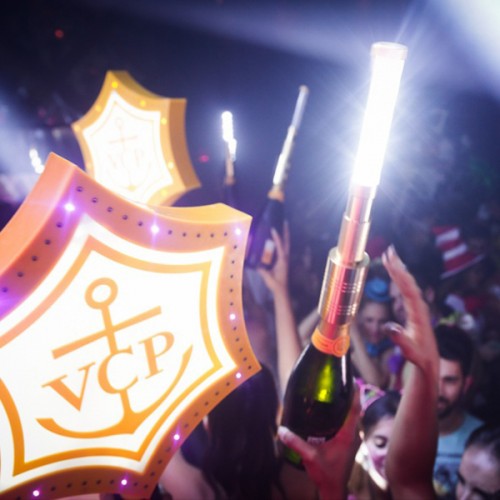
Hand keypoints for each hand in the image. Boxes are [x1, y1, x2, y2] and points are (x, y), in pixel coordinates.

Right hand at [258, 223, 289, 293]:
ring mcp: (285, 259)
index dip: (277, 238)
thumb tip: (255, 264)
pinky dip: (282, 243)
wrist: (281, 291)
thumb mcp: (267, 277)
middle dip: (286, 233)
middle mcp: (285, 258)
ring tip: (283, 227)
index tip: (273, 229)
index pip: (280, 247)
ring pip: (286, 245)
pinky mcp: (283, 262)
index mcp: (282, 261)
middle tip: (285, 222)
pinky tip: (278, 240)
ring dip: (285, 237)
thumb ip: (262, 270)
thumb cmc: (275, 284)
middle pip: (287, 243)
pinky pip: (283, 249)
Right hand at [278, 388, 360, 499]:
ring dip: (348, 406)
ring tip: (337, 393)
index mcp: (347, 435)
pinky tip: (334, 413)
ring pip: (353, 418)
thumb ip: (296, 443)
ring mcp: (353, 440)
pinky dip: (345, 415)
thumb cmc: (326, 474)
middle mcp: (353, 435)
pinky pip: (350, 424)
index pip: (354, 410)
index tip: (352, 381)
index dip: (354, 395)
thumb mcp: (309, 457)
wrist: (334, 489)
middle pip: (355, 411)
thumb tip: (282, 430)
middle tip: (341, 383)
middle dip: (350, 396)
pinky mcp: (349, 444)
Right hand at [381, 246, 438, 377]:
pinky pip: (406, 288)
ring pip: (407, 283)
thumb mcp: (408, 349)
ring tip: (389, 255)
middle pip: (408, 281)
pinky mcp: (413, 308)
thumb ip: (399, 338)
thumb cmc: (418, 354)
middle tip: (389, 250)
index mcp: (418, 312)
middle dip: (398, 266)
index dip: (399, 275)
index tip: (390, 263)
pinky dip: (399, 278)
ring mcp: (417, 305)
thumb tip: (389, 327)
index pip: (407, 289)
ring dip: (398, 269)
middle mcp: (419, 305)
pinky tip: (394, 271)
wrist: (427, 358)